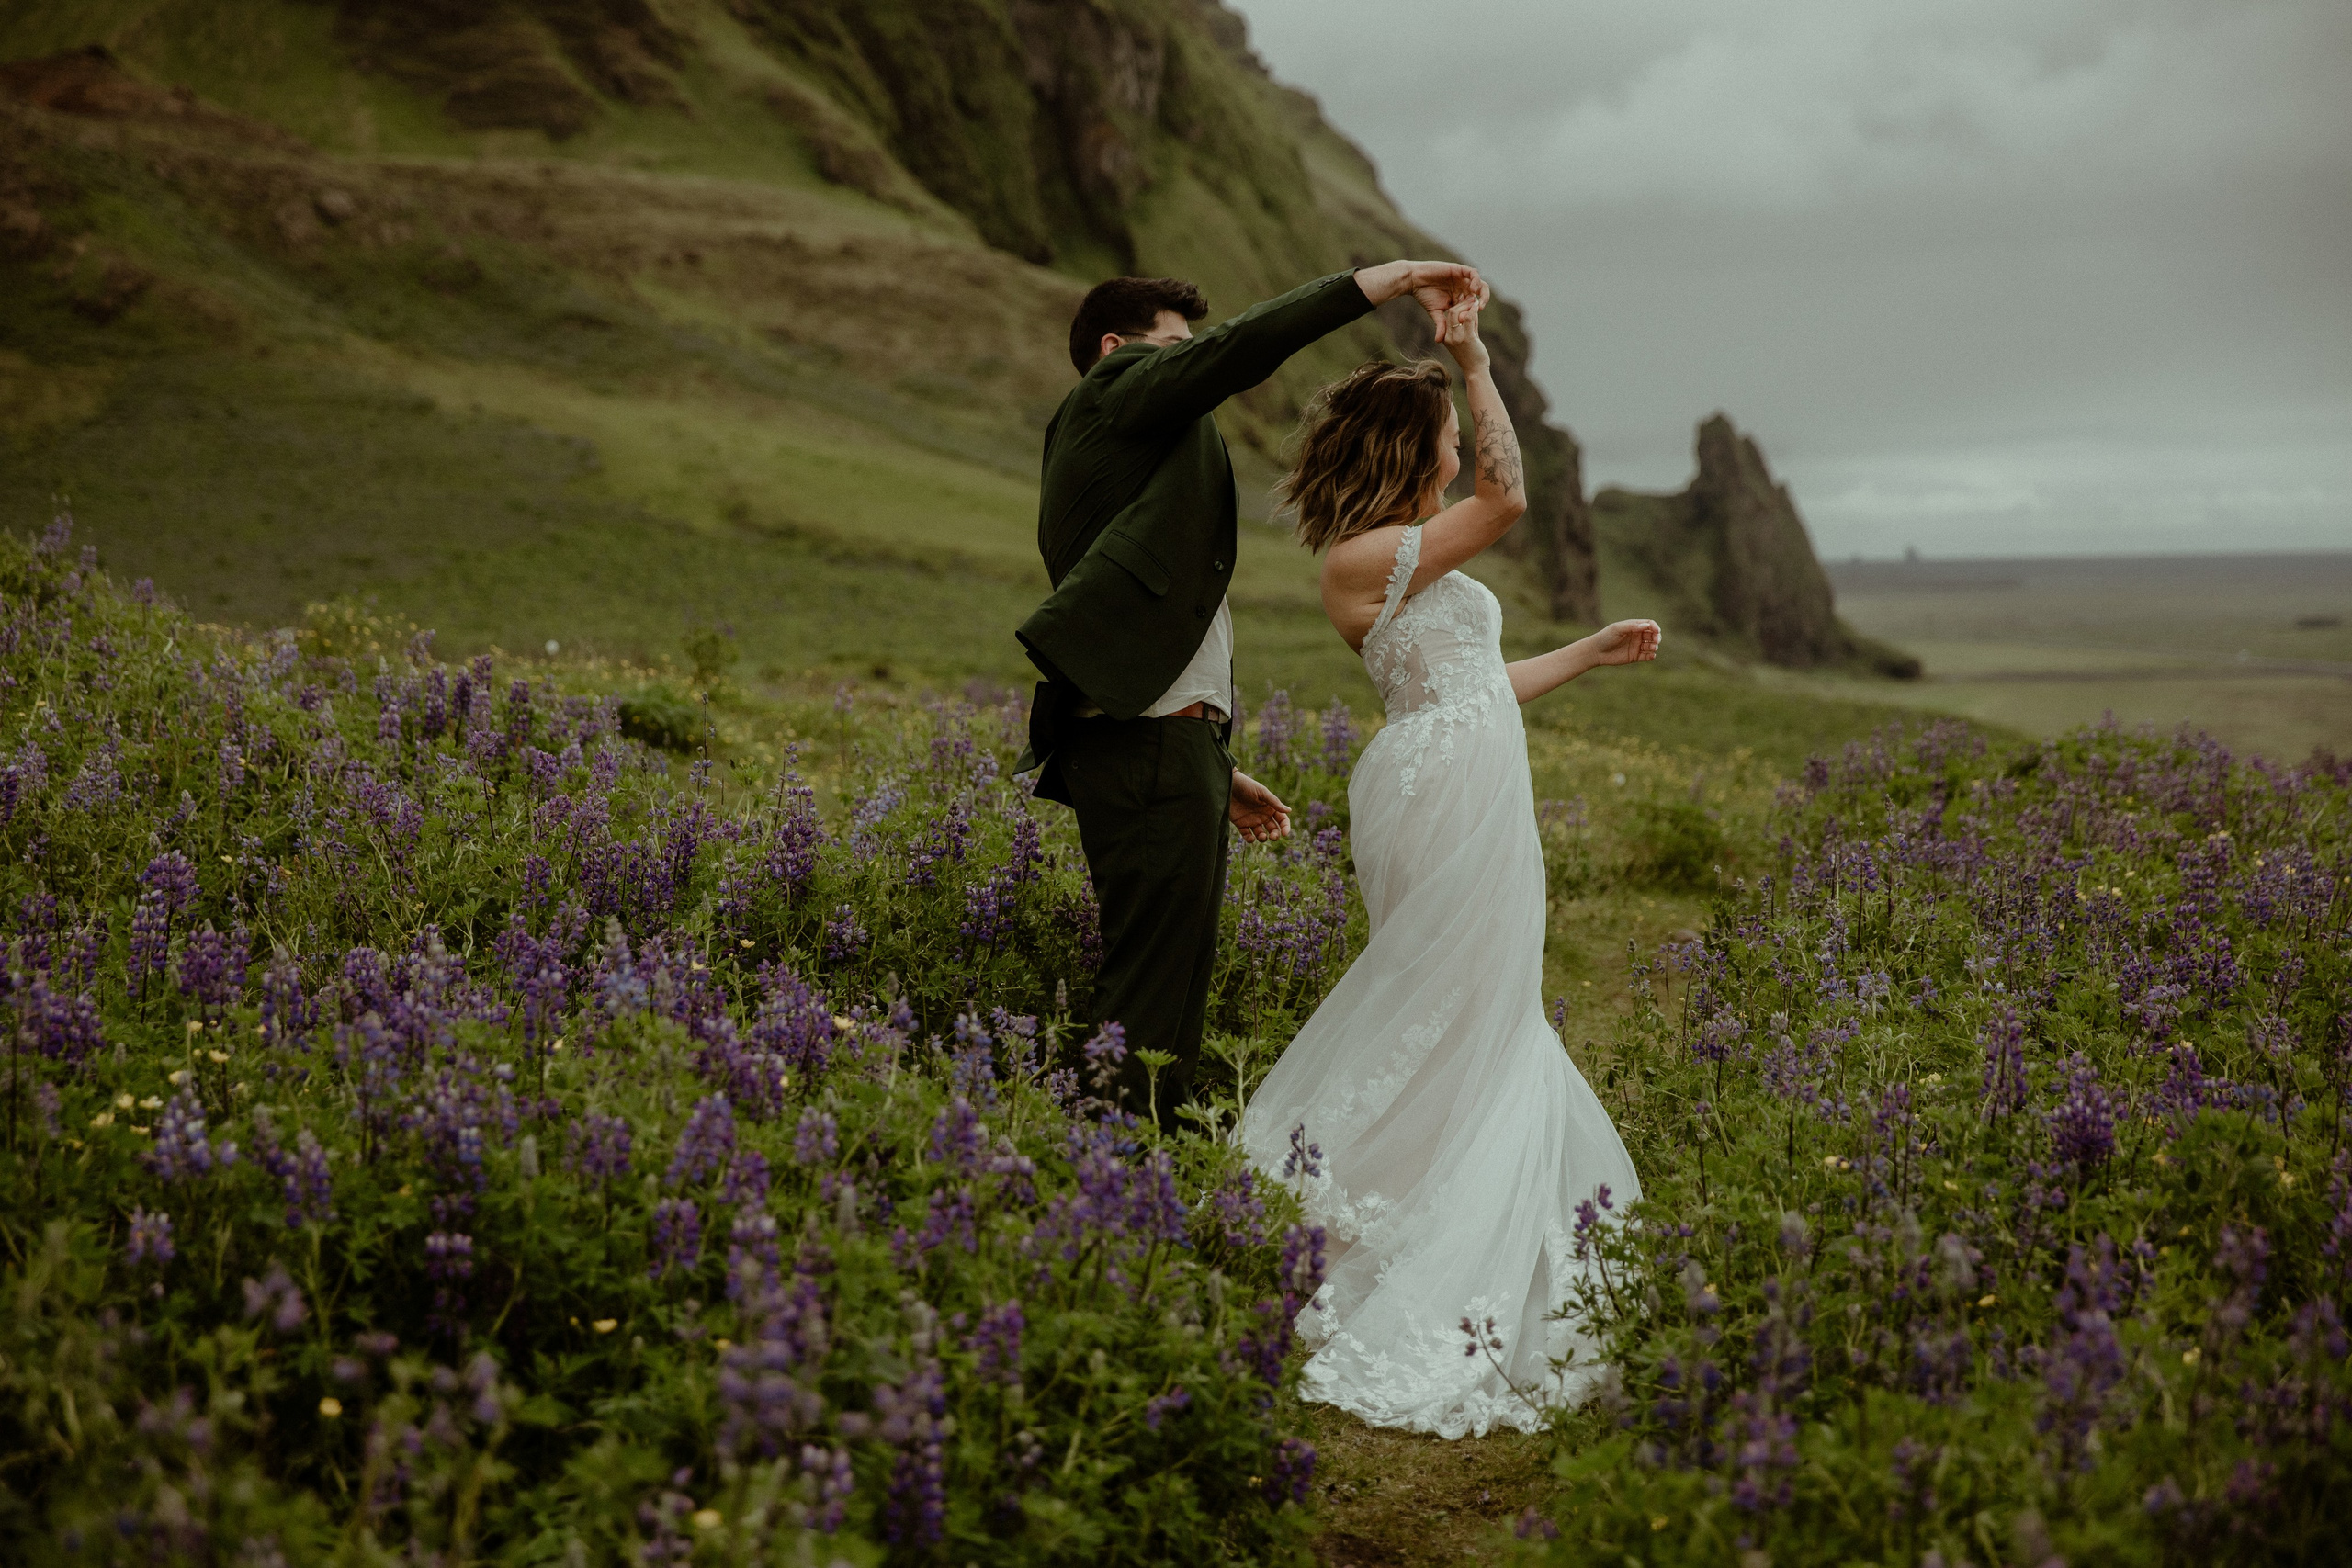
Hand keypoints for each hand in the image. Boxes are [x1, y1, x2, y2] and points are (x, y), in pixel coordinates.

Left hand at [1229, 770, 1291, 842]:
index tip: (1285, 833)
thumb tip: (1289, 810)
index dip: (1285, 827)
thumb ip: (1274, 802)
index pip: (1282, 820)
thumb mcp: (1261, 792)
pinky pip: (1247, 835)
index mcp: (1270, 807)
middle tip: (1273, 837)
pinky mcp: (1241, 824)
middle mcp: (1263, 815)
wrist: (1228, 784)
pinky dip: (1250, 839)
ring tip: (1262, 836)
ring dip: (1263, 838)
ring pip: (1261, 834)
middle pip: (1273, 829)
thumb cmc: (1246, 785)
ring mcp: (1252, 820)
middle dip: (1275, 835)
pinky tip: (1251, 838)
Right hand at [1355, 260, 1488, 338]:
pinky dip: (1475, 280)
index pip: (1473, 304)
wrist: (1414, 280)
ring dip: (1482, 292)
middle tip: (1479, 309)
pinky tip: (1472, 289)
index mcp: (1459, 297)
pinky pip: (1473, 273)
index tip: (1473, 318)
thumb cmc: (1424, 295)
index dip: (1475, 311)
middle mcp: (1462, 287)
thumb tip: (1438, 341)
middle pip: (1480, 293)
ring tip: (1477, 300)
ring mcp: (1462, 278)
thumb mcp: (1435, 313)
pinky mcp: (1459, 269)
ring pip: (1479, 283)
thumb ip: (1441, 325)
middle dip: (1483, 301)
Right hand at [1438, 293, 1489, 374]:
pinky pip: (1468, 318)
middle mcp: (1449, 337)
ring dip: (1467, 305)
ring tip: (1474, 300)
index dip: (1457, 307)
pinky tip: (1478, 305)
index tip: (1466, 302)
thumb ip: (1469, 324)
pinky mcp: (1467, 338)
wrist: (1475, 372)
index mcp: (1446, 337)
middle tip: (1470, 299)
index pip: (1447, 316)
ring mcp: (1457, 338)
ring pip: (1457, 314)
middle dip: (1461, 304)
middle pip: (1450, 313)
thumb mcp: (1468, 338)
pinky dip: (1473, 310)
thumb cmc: (1472, 357)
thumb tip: (1472, 311)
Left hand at [1583, 620, 1661, 667]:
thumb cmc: (1606, 637)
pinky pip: (1647, 656)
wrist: (1596, 651)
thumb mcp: (1618, 629)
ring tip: (1652, 647)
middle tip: (1656, 640)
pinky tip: (1651, 656)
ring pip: (1651, 646)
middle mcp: (1637, 636)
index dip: (1655, 627)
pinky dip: (1651, 656)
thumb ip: (1632, 626)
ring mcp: (1636, 646)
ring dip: (1654, 646)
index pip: (1649, 624)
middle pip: (1653, 635)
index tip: (1657, 631)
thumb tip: (1647, 626)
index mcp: (1634, 627)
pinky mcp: (1635, 656)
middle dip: (1656, 637)